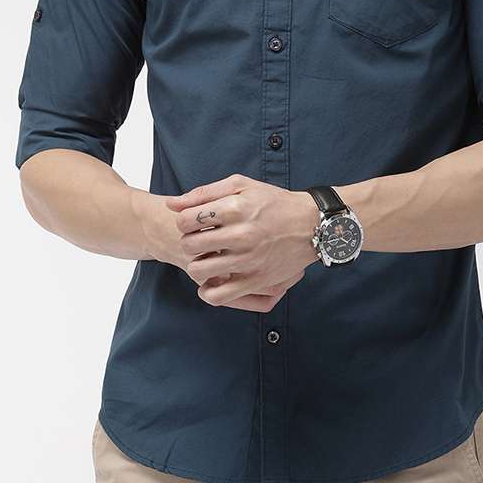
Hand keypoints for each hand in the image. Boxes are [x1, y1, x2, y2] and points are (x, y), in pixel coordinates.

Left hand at [163, 173, 317, 307]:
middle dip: (188, 242)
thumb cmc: (273, 202)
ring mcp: (249, 260)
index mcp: (235, 209)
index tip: (192, 223)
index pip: (187, 220)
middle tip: (199, 240)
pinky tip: (210, 281)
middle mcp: (241, 235)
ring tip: (206, 258)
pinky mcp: (256, 280)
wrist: (310, 225)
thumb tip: (172, 204)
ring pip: (199, 270)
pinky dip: (207, 291)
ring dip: (196, 264)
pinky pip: (219, 295)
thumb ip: (204, 193)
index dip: (183, 222)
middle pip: (190, 244)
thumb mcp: (241, 186)